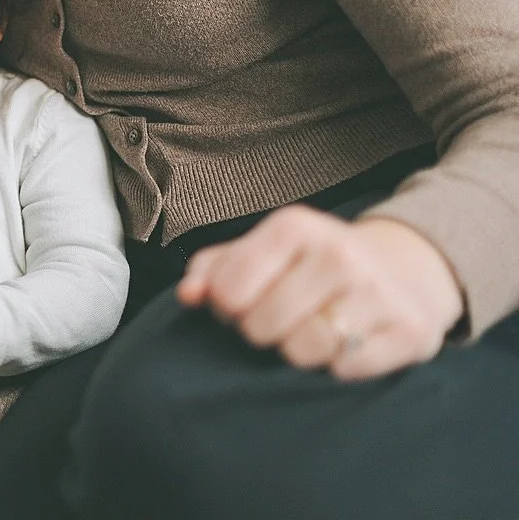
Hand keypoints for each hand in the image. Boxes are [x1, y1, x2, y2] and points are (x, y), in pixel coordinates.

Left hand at [176, 205, 463, 379]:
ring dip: (298, 353)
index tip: (241, 305)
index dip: (226, 309)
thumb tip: (188, 295)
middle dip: (262, 333)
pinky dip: (339, 367)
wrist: (401, 270)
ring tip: (309, 332)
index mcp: (294, 227)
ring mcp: (378, 291)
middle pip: (263, 326)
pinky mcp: (409, 330)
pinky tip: (346, 344)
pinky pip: (348, 370)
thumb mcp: (261, 252)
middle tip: (279, 321)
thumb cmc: (309, 265)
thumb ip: (212, 270)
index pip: (228, 291)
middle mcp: (339, 253)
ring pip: (305, 351)